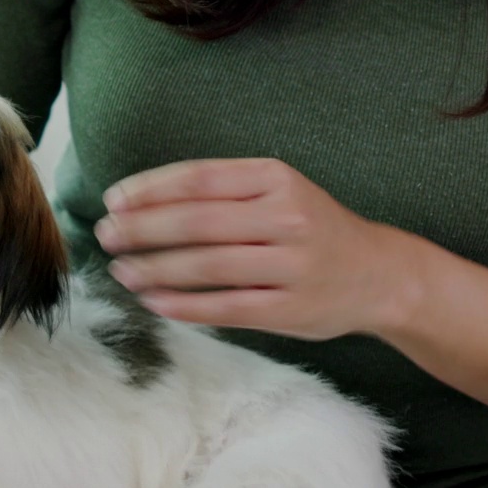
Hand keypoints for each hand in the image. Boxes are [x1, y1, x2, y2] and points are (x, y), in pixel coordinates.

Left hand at [95, 158, 415, 339]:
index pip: (199, 179)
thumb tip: (139, 202)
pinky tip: (152, 302)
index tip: (114, 200)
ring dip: (155, 269)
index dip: (149, 190)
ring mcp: (291, 265)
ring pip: (207, 266)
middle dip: (142, 229)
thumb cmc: (310, 229)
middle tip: (106, 236)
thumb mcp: (277, 192)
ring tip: (121, 270)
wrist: (380, 275)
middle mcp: (286, 217)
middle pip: (197, 222)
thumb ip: (221, 192)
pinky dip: (183, 305)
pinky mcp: (289, 308)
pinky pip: (225, 307)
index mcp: (276, 179)